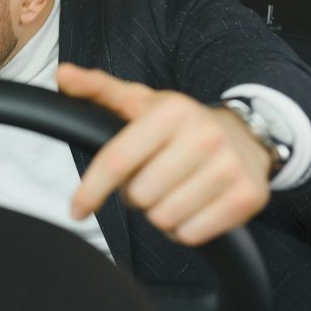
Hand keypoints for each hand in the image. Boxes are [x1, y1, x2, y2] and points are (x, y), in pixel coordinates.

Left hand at [57, 63, 270, 245]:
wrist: (247, 136)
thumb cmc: (181, 124)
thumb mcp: (141, 101)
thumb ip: (98, 89)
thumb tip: (63, 75)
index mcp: (172, 112)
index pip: (116, 161)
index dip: (91, 190)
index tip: (77, 210)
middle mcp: (204, 136)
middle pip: (139, 196)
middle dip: (136, 195)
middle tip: (151, 179)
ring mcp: (229, 167)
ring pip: (163, 219)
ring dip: (160, 214)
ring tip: (172, 192)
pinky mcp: (247, 197)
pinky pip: (191, 234)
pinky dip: (184, 229)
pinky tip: (192, 206)